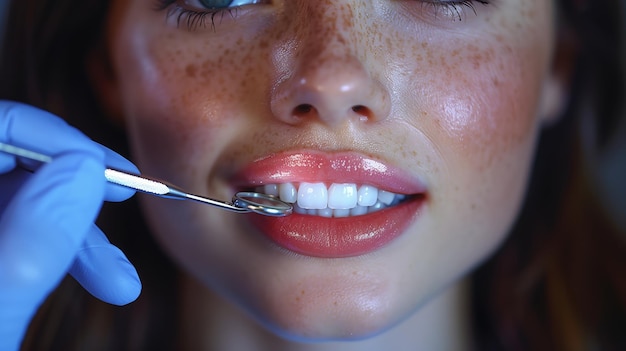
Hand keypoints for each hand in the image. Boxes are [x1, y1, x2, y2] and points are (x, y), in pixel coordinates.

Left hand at [0, 101, 140, 349]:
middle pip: (5, 162)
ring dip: (76, 233)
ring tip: (117, 280)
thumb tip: (84, 170)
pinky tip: (96, 277)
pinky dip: (59, 251)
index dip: (49, 136)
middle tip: (123, 207)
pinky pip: (19, 230)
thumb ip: (30, 241)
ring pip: (18, 199)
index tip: (105, 168)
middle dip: (73, 192)